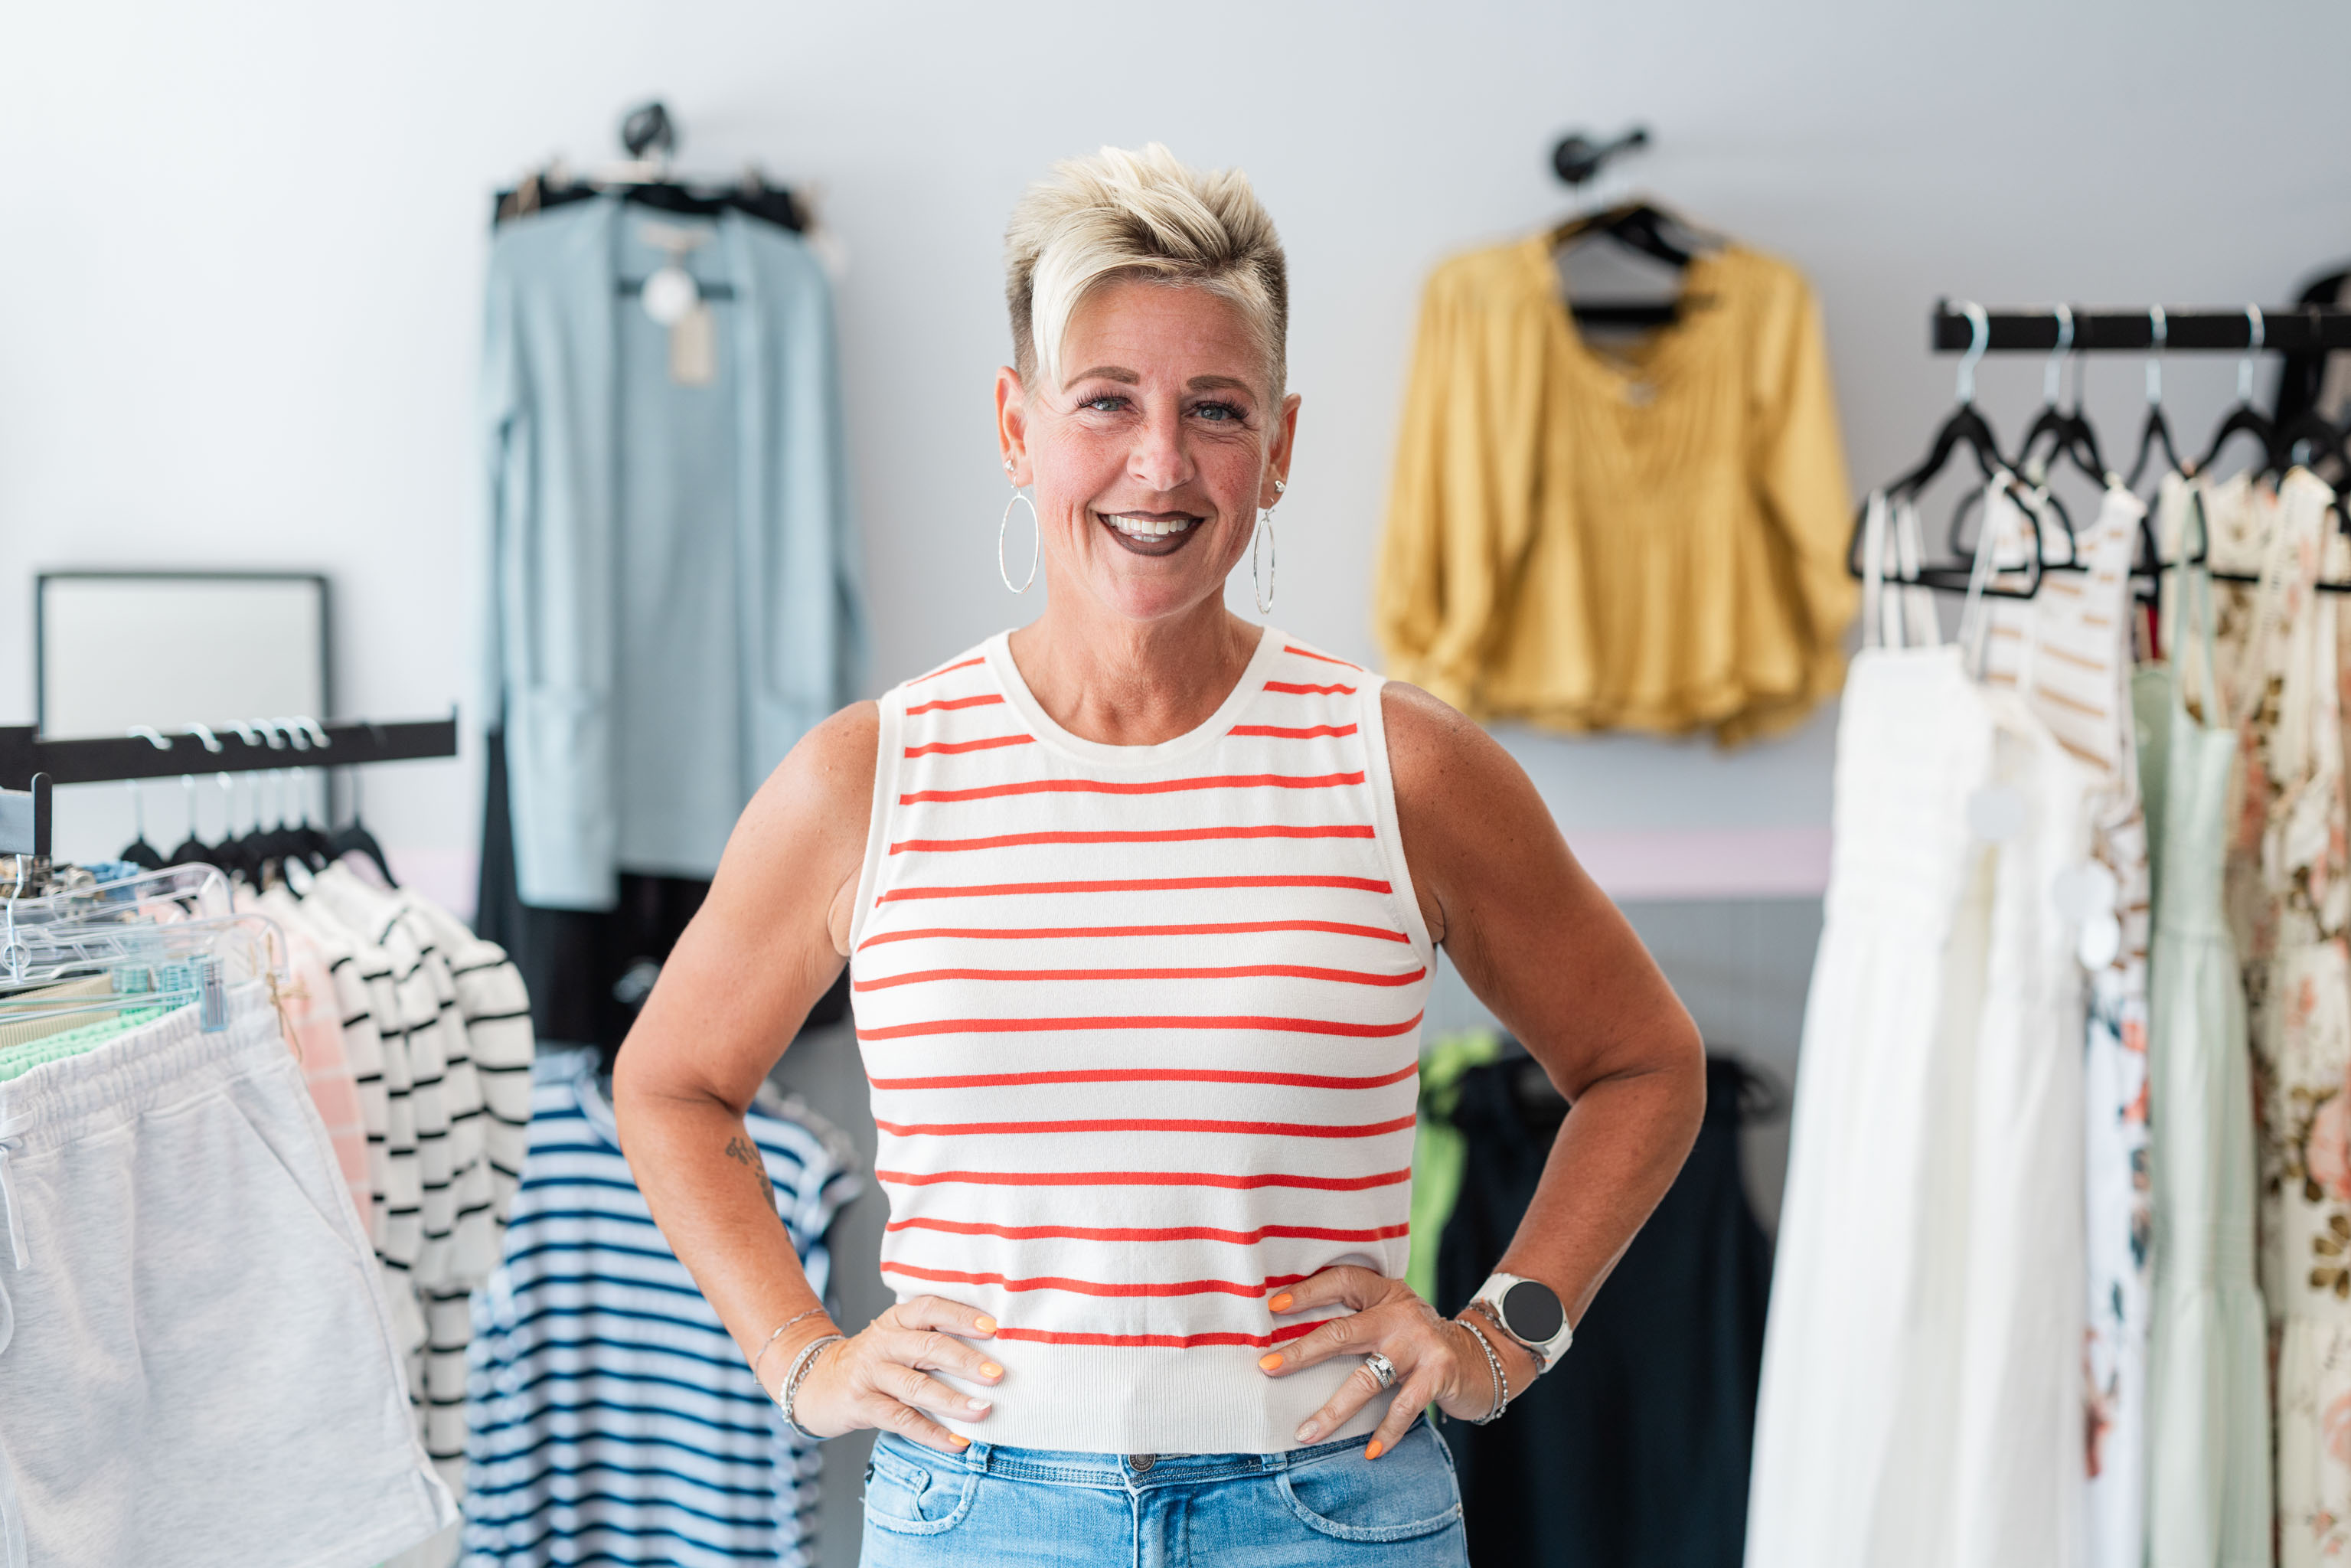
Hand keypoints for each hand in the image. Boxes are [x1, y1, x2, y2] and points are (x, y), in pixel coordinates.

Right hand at [780, 1295, 1002, 1452]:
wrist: (817, 1382)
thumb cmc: (875, 1360)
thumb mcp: (897, 1337)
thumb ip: (932, 1337)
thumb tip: (991, 1349)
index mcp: (896, 1320)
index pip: (930, 1309)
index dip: (961, 1316)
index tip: (993, 1328)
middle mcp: (883, 1343)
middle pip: (928, 1348)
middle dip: (965, 1361)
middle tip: (997, 1375)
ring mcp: (870, 1374)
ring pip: (916, 1386)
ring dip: (952, 1400)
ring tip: (982, 1411)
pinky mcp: (861, 1405)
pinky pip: (901, 1420)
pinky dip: (932, 1433)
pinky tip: (957, 1443)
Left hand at [1257, 1266, 1530, 1458]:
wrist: (1483, 1357)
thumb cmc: (1419, 1342)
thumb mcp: (1392, 1318)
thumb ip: (1357, 1320)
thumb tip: (1294, 1341)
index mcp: (1384, 1293)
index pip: (1341, 1281)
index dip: (1308, 1292)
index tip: (1273, 1306)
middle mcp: (1400, 1313)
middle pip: (1342, 1332)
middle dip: (1301, 1352)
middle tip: (1267, 1368)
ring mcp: (1420, 1342)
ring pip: (1366, 1379)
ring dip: (1333, 1411)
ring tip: (1305, 1433)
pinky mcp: (1439, 1372)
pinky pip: (1404, 1407)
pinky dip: (1386, 1432)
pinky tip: (1371, 1452)